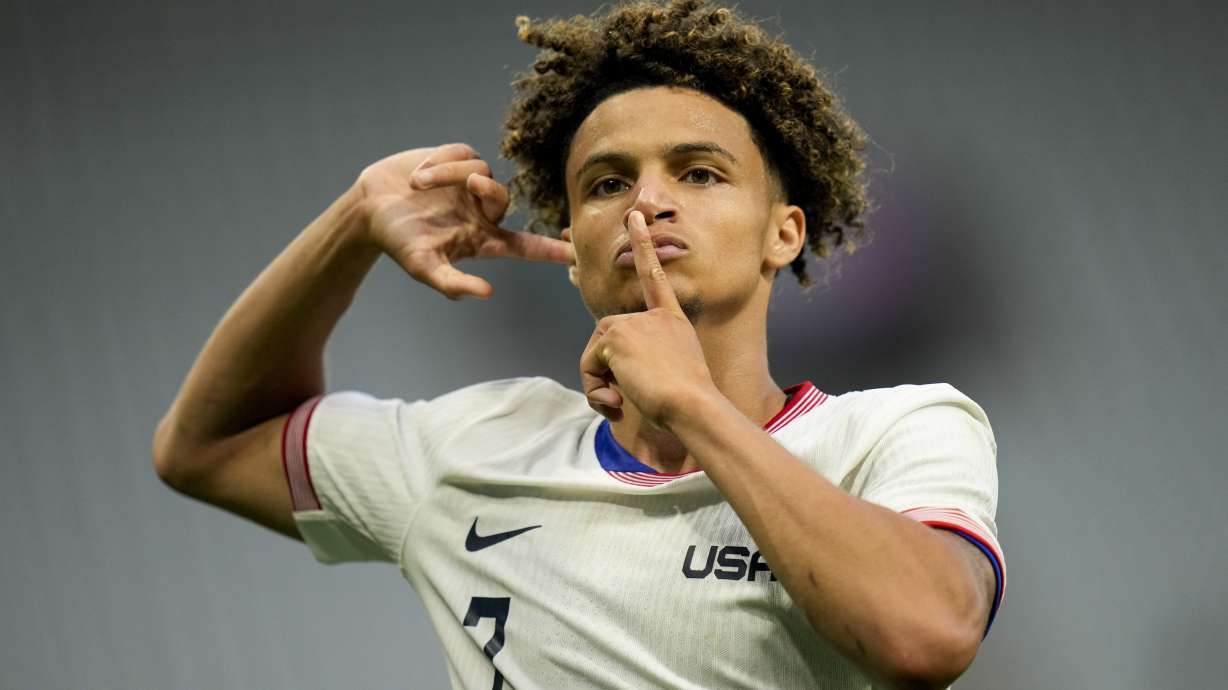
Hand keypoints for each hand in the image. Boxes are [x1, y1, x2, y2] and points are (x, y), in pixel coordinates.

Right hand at [355, 143, 573, 298]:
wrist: (370, 207)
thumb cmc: (398, 243)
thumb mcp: (424, 268)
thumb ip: (453, 284)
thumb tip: (486, 294)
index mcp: (482, 239)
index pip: (526, 246)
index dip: (552, 249)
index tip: (578, 253)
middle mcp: (482, 211)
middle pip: (504, 198)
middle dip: (490, 190)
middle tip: (470, 184)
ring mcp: (469, 185)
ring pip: (480, 171)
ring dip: (448, 175)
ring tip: (418, 186)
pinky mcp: (456, 159)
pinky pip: (462, 153)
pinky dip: (440, 162)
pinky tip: (419, 175)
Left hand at [578, 210, 715, 427]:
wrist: (693, 405)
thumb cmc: (689, 401)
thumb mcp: (675, 372)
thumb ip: (646, 362)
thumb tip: (609, 375)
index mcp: (672, 320)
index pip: (653, 277)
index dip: (642, 246)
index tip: (635, 217)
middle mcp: (652, 316)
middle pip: (608, 337)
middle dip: (605, 370)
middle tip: (623, 398)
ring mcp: (632, 323)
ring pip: (595, 354)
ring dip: (599, 382)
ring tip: (623, 401)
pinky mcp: (614, 336)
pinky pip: (589, 366)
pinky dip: (595, 389)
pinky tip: (620, 399)